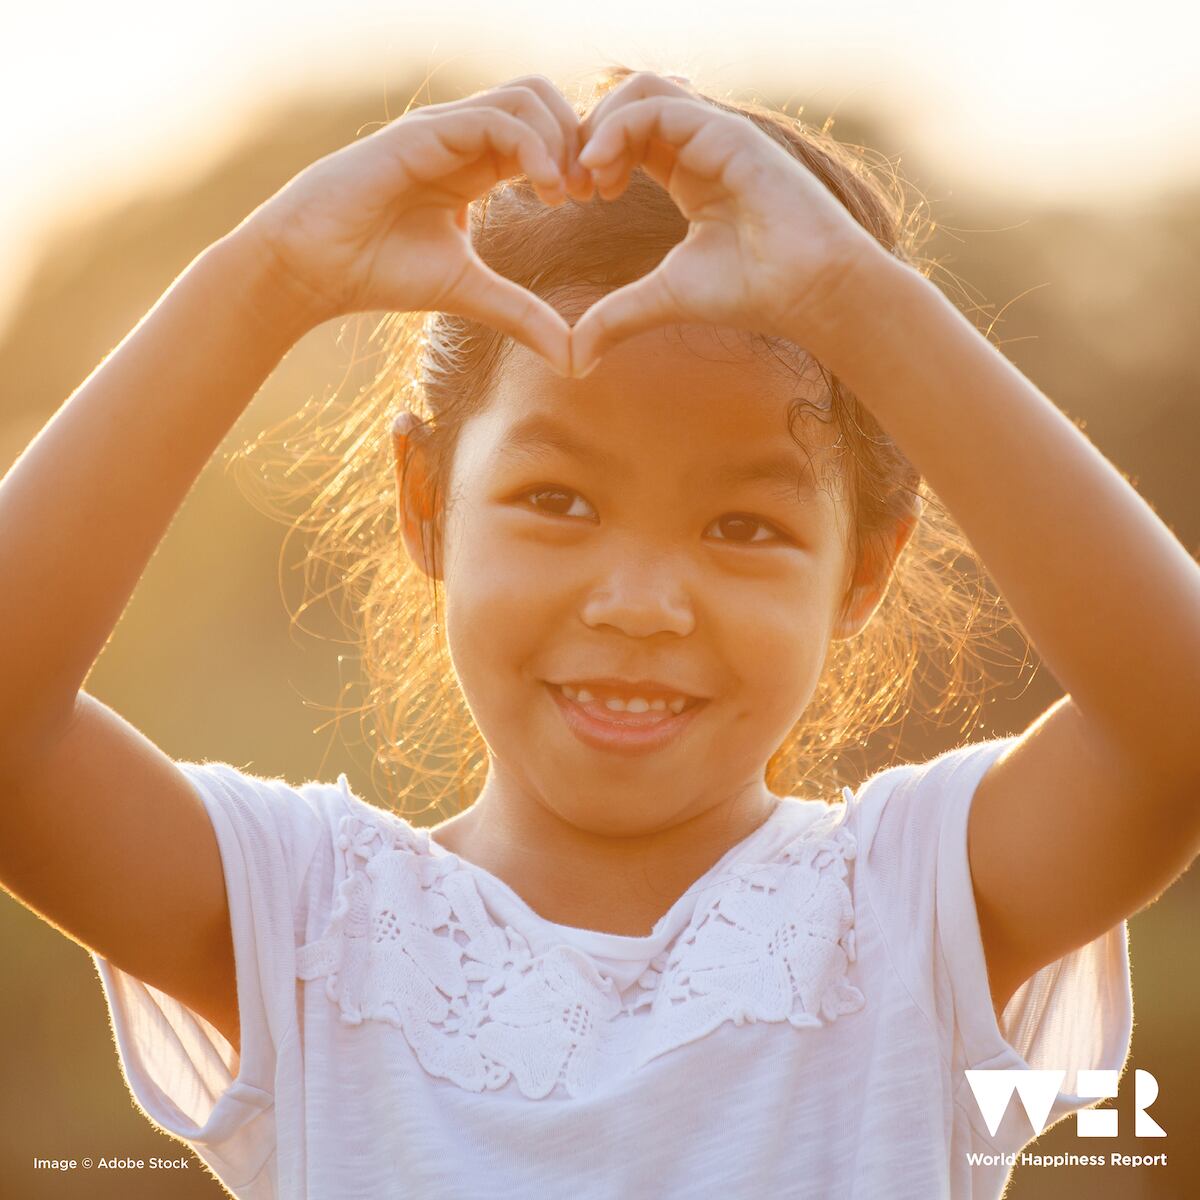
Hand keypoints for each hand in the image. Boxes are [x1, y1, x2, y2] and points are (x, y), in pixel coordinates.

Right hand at [235, 76, 592, 374]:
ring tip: (566, 195)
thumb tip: (574, 358)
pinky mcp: (423, 134)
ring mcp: (443, 129)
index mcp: (477, 163)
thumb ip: (524, 315)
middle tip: (590, 193)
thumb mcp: (470, 292)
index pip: (545, 131)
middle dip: (580, 139)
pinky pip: (494, 120)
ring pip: (526, 97)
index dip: (580, 158)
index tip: (596, 202)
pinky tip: (546, 191)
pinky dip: (534, 149)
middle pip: (544, 98)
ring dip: (561, 140)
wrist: (314, 269)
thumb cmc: (380, 272)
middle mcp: (463, 136)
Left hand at [569, 72, 889, 376]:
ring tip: (585, 175)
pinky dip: (617, 129)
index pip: (626, 137)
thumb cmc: (748, 292)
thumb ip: (615, 317)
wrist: (806, 291)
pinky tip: (599, 170)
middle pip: (626, 104)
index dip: (588, 158)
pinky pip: (657, 108)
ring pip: (639, 92)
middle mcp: (700, 146)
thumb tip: (574, 359)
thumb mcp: (663, 298)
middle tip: (570, 185)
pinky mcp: (726, 133)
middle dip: (585, 136)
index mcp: (688, 173)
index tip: (571, 199)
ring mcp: (714, 134)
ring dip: (598, 126)